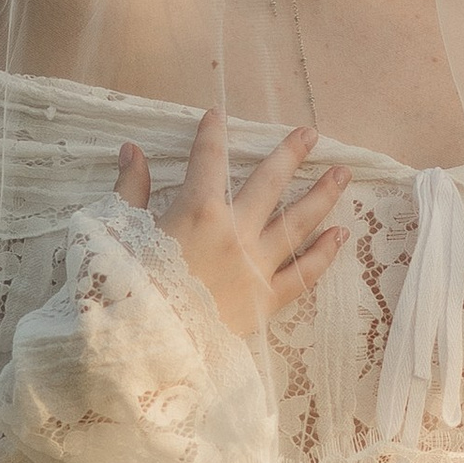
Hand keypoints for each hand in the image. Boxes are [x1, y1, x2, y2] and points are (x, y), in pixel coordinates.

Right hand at [115, 112, 348, 339]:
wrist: (143, 347)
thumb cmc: (125, 288)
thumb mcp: (120, 231)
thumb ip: (131, 189)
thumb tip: (131, 150)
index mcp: (197, 212)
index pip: (208, 161)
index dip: (212, 135)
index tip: (218, 115)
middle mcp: (235, 233)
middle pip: (270, 183)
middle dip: (290, 154)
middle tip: (311, 133)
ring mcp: (255, 267)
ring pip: (297, 223)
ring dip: (322, 195)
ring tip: (343, 174)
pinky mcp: (265, 301)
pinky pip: (302, 274)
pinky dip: (324, 254)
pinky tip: (342, 235)